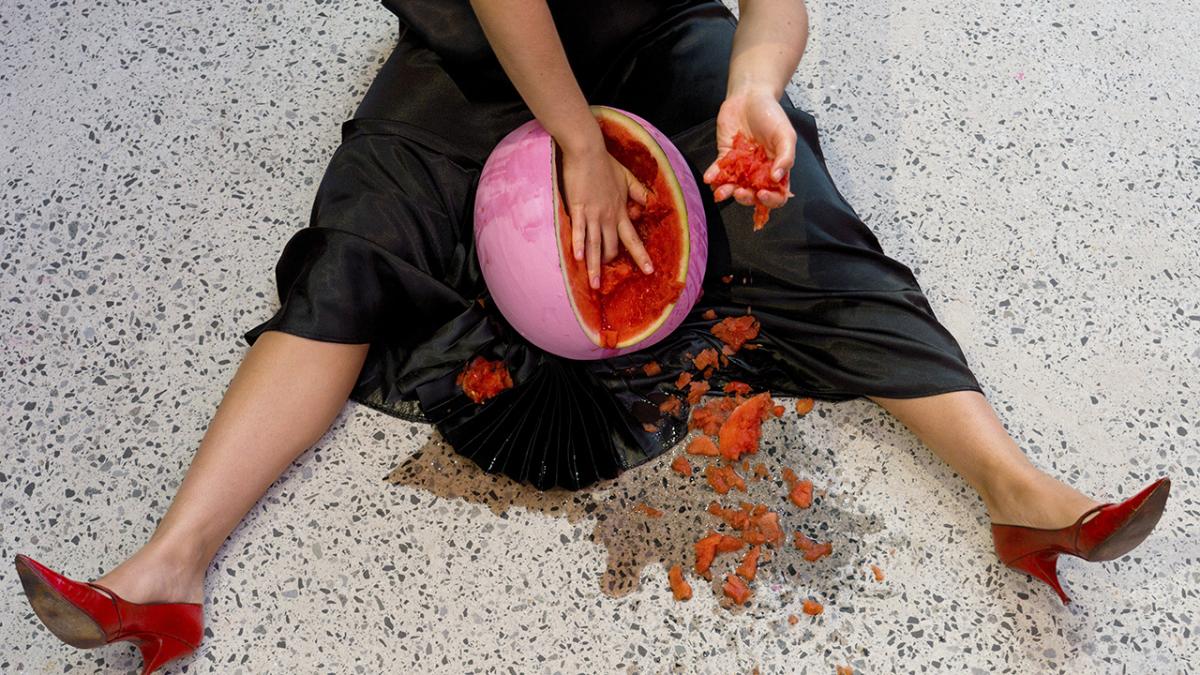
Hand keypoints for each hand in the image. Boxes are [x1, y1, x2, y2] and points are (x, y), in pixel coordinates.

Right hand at [560, 139, 652, 288]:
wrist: (588, 151)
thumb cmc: (605, 163)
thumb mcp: (627, 177)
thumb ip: (638, 192)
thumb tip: (650, 202)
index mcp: (620, 210)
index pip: (632, 238)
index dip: (641, 256)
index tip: (649, 271)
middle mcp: (609, 216)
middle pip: (611, 247)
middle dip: (608, 265)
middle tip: (603, 280)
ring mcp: (593, 213)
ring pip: (596, 245)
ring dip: (595, 267)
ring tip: (594, 284)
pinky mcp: (578, 208)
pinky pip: (580, 231)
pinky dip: (579, 245)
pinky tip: (577, 259)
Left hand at [702, 87, 795, 207]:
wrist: (750, 96)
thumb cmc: (771, 114)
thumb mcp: (786, 134)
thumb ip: (786, 157)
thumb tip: (777, 178)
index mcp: (777, 169)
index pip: (777, 194)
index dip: (771, 200)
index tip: (762, 193)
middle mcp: (759, 172)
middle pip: (753, 195)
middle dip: (746, 198)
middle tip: (740, 192)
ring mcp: (742, 166)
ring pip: (734, 187)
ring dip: (727, 192)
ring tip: (720, 192)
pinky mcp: (725, 157)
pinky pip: (719, 172)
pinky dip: (714, 176)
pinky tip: (709, 178)